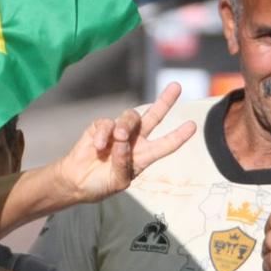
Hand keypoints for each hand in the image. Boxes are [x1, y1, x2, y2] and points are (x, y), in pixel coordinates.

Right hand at [55, 82, 195, 203]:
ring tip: (119, 138)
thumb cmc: (102, 184)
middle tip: (176, 86)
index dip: (179, 136)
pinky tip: (99, 146)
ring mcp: (117, 132)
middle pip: (153, 117)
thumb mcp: (118, 181)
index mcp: (144, 156)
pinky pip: (106, 123)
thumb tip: (122, 141)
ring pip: (130, 117)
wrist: (78, 182)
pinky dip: (104, 134)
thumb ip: (123, 163)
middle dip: (165, 101)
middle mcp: (135, 141)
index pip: (165, 144)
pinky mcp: (99, 128)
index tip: (192, 125)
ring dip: (126, 125)